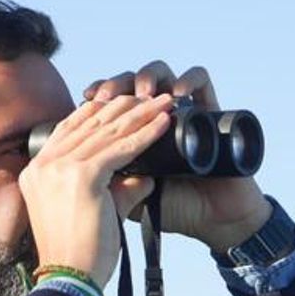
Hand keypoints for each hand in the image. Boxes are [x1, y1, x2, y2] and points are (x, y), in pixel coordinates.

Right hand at [16, 93, 175, 287]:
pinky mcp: (82, 176)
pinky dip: (145, 134)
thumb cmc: (81, 255)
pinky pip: (121, 148)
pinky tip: (163, 123)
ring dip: (141, 113)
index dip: (99, 112)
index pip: (70, 129)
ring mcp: (59, 168)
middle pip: (90, 123)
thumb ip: (117, 190)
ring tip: (165, 102)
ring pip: (108, 131)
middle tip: (153, 94)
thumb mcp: (93, 212)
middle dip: (124, 106)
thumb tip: (145, 176)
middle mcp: (43, 164)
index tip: (124, 102)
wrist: (72, 280)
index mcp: (36, 171)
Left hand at [84, 61, 272, 250]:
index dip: (96, 100)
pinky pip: (201, 80)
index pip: (112, 102)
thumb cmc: (175, 211)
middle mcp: (160, 115)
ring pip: (161, 72)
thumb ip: (105, 183)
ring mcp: (186, 109)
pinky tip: (177, 94)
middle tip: (105, 95)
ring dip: (148, 77)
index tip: (82, 100)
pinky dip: (190, 79)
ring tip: (141, 95)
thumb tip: (76, 165)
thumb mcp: (129, 200)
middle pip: (132, 83)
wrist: (217, 222)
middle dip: (116, 86)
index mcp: (138, 131)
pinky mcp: (213, 111)